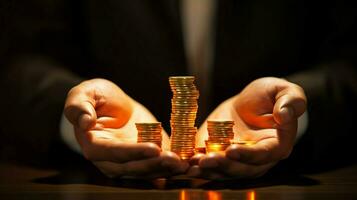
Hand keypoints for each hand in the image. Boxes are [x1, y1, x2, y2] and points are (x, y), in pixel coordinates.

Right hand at [64, 78, 187, 177]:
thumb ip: (78, 106)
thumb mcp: (85, 93)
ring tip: (183, 164)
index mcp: (95, 145)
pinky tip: (186, 163)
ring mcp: (129, 161)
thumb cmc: (97, 97)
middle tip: (174, 159)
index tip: (153, 148)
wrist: (113, 103)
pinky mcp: (144, 157)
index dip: (133, 152)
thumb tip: (84, 122)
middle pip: (133, 168)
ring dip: (165, 169)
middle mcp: (111, 160)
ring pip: (146, 171)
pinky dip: (170, 167)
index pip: (114, 153)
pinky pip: (156, 166)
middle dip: (154, 165)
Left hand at [189, 77, 306, 178]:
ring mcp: (236, 161)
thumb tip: (285, 114)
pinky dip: (197, 166)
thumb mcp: (283, 90)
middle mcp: (256, 159)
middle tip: (206, 160)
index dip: (248, 155)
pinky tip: (184, 163)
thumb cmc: (268, 96)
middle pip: (241, 168)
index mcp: (276, 145)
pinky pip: (209, 165)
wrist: (247, 104)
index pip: (263, 155)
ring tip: (193, 164)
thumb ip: (291, 100)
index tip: (231, 150)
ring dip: (208, 170)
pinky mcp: (219, 156)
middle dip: (223, 166)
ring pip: (223, 171)